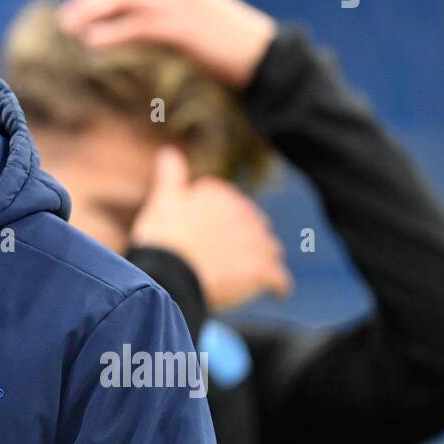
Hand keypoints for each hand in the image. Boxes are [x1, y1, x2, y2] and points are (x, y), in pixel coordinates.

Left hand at [57, 0, 276, 88]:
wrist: (270, 61)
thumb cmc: (231, 51)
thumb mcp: (195, 27)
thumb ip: (164, 22)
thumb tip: (128, 33)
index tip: (75, 9)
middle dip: (87, 0)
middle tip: (63, 22)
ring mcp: (181, 4)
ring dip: (91, 14)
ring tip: (70, 32)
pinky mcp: (183, 27)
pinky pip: (137, 25)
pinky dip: (110, 32)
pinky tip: (92, 44)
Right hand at [130, 147, 292, 310]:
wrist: (170, 272)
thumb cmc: (163, 237)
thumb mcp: (163, 200)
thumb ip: (171, 175)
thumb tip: (169, 152)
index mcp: (222, 194)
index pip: (229, 205)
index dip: (220, 221)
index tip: (208, 234)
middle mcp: (245, 212)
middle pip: (253, 227)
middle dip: (245, 240)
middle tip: (225, 260)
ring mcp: (258, 241)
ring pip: (270, 250)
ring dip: (262, 260)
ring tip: (248, 276)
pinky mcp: (264, 270)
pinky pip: (280, 279)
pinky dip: (278, 285)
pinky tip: (275, 291)